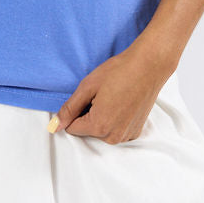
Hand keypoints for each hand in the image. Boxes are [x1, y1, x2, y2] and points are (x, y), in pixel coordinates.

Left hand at [49, 46, 169, 143]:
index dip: (76, 110)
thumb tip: (54, 126)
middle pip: (88, 131)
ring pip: (102, 131)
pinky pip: (116, 130)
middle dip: (89, 115)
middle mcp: (113, 137)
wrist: (149, 66)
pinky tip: (122, 102)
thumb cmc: (119, 72)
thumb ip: (69, 109)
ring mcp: (126, 135)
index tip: (87, 96)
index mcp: (99, 126)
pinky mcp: (135, 131)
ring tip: (113, 97)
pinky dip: (115, 119)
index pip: (72, 128)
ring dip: (102, 117)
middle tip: (102, 94)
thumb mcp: (88, 86)